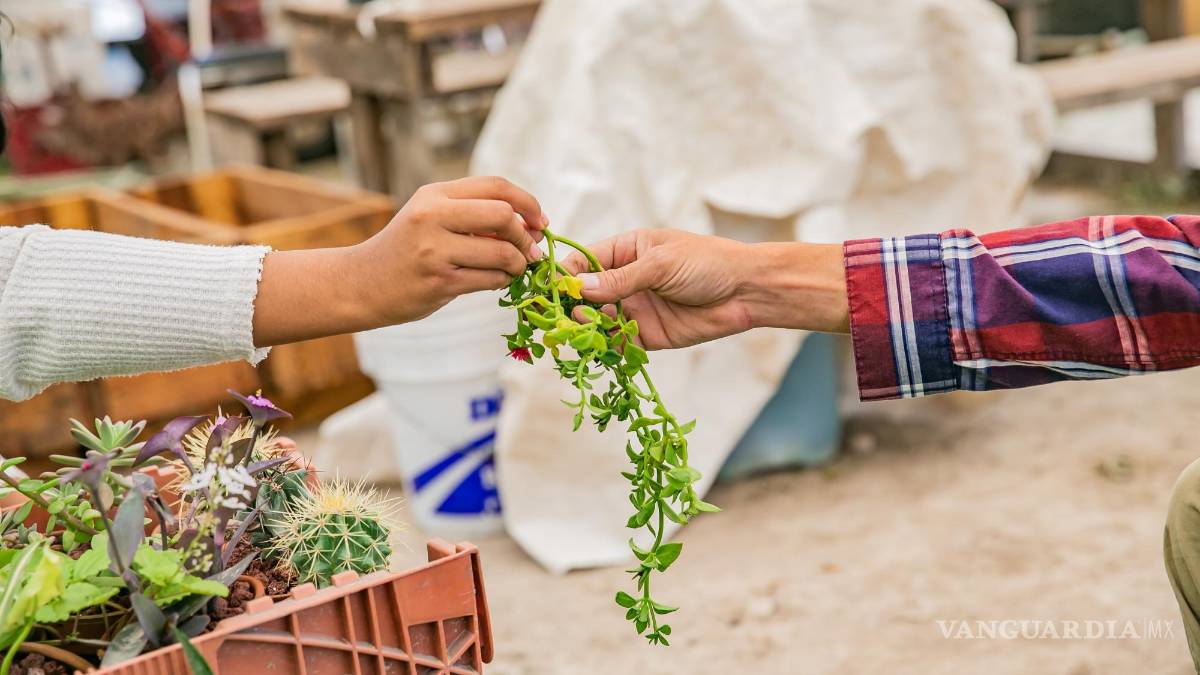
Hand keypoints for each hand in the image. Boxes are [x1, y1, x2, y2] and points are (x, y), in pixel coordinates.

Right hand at [253, 176, 545, 345]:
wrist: (362, 283)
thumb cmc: (406, 250)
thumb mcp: (431, 218)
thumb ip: (473, 214)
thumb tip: (530, 224)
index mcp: (435, 194)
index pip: (496, 186)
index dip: (528, 202)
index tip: (541, 221)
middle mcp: (433, 216)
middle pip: (503, 214)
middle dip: (524, 233)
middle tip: (527, 249)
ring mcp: (434, 250)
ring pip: (501, 251)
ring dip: (517, 263)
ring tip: (513, 268)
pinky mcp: (439, 281)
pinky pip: (490, 280)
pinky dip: (503, 281)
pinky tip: (498, 281)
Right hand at [561, 229, 847, 349]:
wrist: (746, 292)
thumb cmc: (707, 263)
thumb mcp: (660, 264)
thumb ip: (620, 279)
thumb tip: (579, 289)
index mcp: (625, 251)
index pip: (583, 262)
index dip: (564, 275)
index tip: (548, 290)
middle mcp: (624, 280)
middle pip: (584, 295)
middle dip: (569, 306)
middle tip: (560, 318)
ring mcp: (633, 308)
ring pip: (596, 321)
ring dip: (584, 328)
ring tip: (580, 332)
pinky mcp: (646, 335)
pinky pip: (617, 343)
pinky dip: (605, 347)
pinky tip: (599, 348)